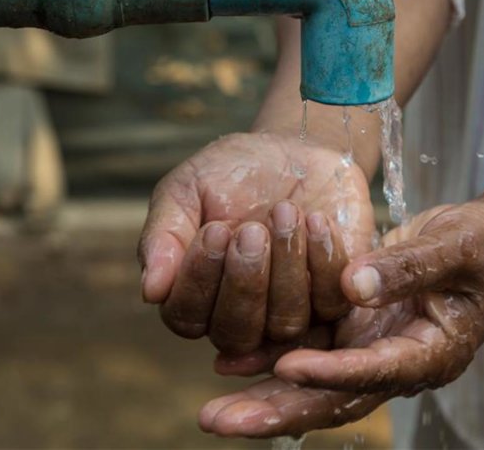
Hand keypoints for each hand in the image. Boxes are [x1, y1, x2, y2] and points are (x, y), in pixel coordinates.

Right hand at [137, 132, 373, 353]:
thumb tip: (151, 291)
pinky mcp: (333, 298)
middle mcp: (241, 316)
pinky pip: (331, 303)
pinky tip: (316, 219)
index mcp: (195, 297)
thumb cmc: (231, 172)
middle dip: (245, 281)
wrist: (294, 149)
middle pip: (237, 335)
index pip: (187, 318)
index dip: (200, 281)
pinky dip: (323, 261)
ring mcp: (289, 313)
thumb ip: (164, 235)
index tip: (214, 230)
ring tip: (285, 211)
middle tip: (251, 229)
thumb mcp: (187, 189)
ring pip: (285, 324)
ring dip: (286, 267)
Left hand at [197, 190, 483, 437]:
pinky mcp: (360, 331)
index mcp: (432, 353)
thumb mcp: (456, 245)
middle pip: (334, 399)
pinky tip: (229, 362)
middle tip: (219, 421)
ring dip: (266, 398)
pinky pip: (313, 352)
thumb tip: (352, 283)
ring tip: (212, 411)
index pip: (376, 370)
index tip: (286, 366)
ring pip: (316, 386)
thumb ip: (408, 265)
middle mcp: (400, 363)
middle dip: (277, 412)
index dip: (331, 372)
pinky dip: (273, 359)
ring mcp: (377, 350)